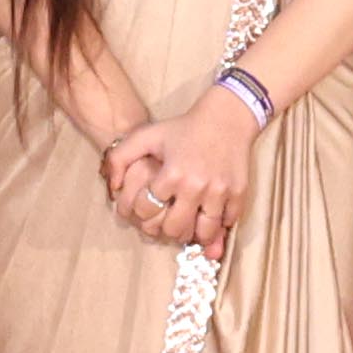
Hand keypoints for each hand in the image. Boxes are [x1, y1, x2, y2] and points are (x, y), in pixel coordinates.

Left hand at [102, 89, 262, 255]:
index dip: (141, 212)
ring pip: (203, 233)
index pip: (147, 210)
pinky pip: (227, 223)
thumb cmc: (183, 127)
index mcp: (171, 173)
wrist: (227, 118)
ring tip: (189, 225)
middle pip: (174, 229)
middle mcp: (196, 186)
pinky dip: (218, 225)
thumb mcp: (146, 135)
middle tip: (167, 223)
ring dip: (194, 234)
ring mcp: (220, 191)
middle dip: (166, 230)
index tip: (146, 208)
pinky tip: (209, 216)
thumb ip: (119, 158)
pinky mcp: (239, 193)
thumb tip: (114, 188)